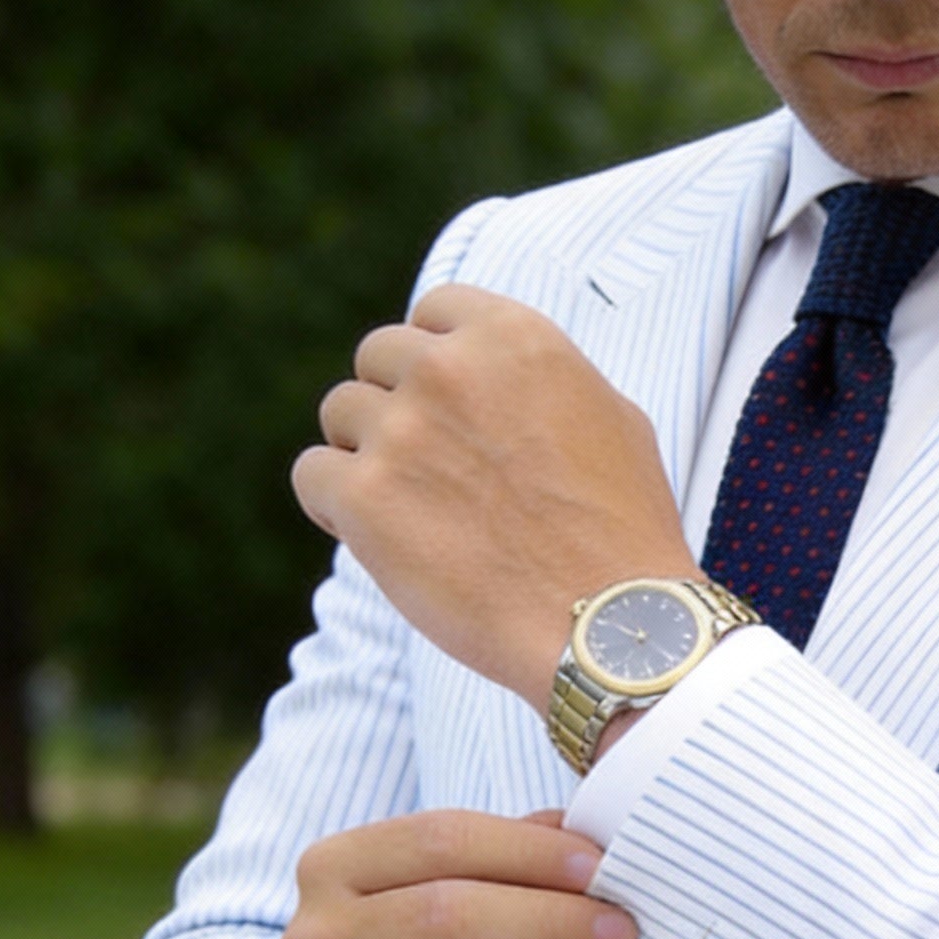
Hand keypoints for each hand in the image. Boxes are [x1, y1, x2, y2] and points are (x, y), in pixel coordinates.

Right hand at [281, 809, 636, 938]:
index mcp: (333, 867)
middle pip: (449, 912)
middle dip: (551, 916)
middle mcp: (317, 938)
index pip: (439, 838)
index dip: (527, 850)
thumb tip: (590, 829)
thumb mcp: (467, 890)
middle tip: (619, 925)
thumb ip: (516, 851)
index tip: (597, 865)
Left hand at [290, 286, 700, 711]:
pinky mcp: (365, 498)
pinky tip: (376, 536)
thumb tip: (502, 377)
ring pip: (341, 413)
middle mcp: (451, 370)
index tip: (443, 403)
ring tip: (412, 511)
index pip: (433, 312)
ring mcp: (402, 431)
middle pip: (378, 358)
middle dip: (397, 404)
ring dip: (366, 454)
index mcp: (514, 338)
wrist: (612, 627)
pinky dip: (334, 504)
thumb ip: (544, 381)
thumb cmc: (625, 536)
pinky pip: (313, 475)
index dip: (433, 358)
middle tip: (429, 467)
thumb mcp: (614, 421)